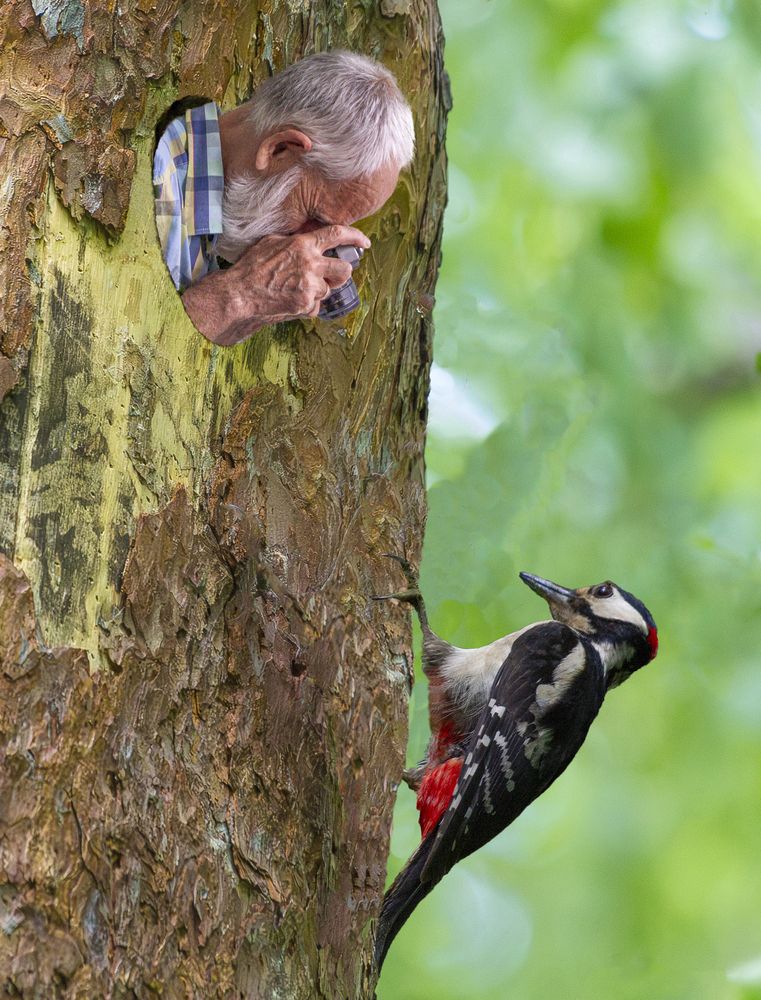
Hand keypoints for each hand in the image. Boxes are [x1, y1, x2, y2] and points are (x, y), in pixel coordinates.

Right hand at [181, 225, 370, 345]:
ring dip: (318, 290)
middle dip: (341, 273)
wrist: (241, 294)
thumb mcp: (273, 243)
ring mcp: (310, 286)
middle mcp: (311, 264)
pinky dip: (307, 305)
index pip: (337, 234)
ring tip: (295, 289)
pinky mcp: (307, 305)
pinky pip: (316, 306)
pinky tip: (290, 300)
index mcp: (303, 245)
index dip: (355, 237)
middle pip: (344, 270)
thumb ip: (295, 242)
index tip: (364, 242)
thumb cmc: (252, 268)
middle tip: (330, 275)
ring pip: (328, 289)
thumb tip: (309, 241)